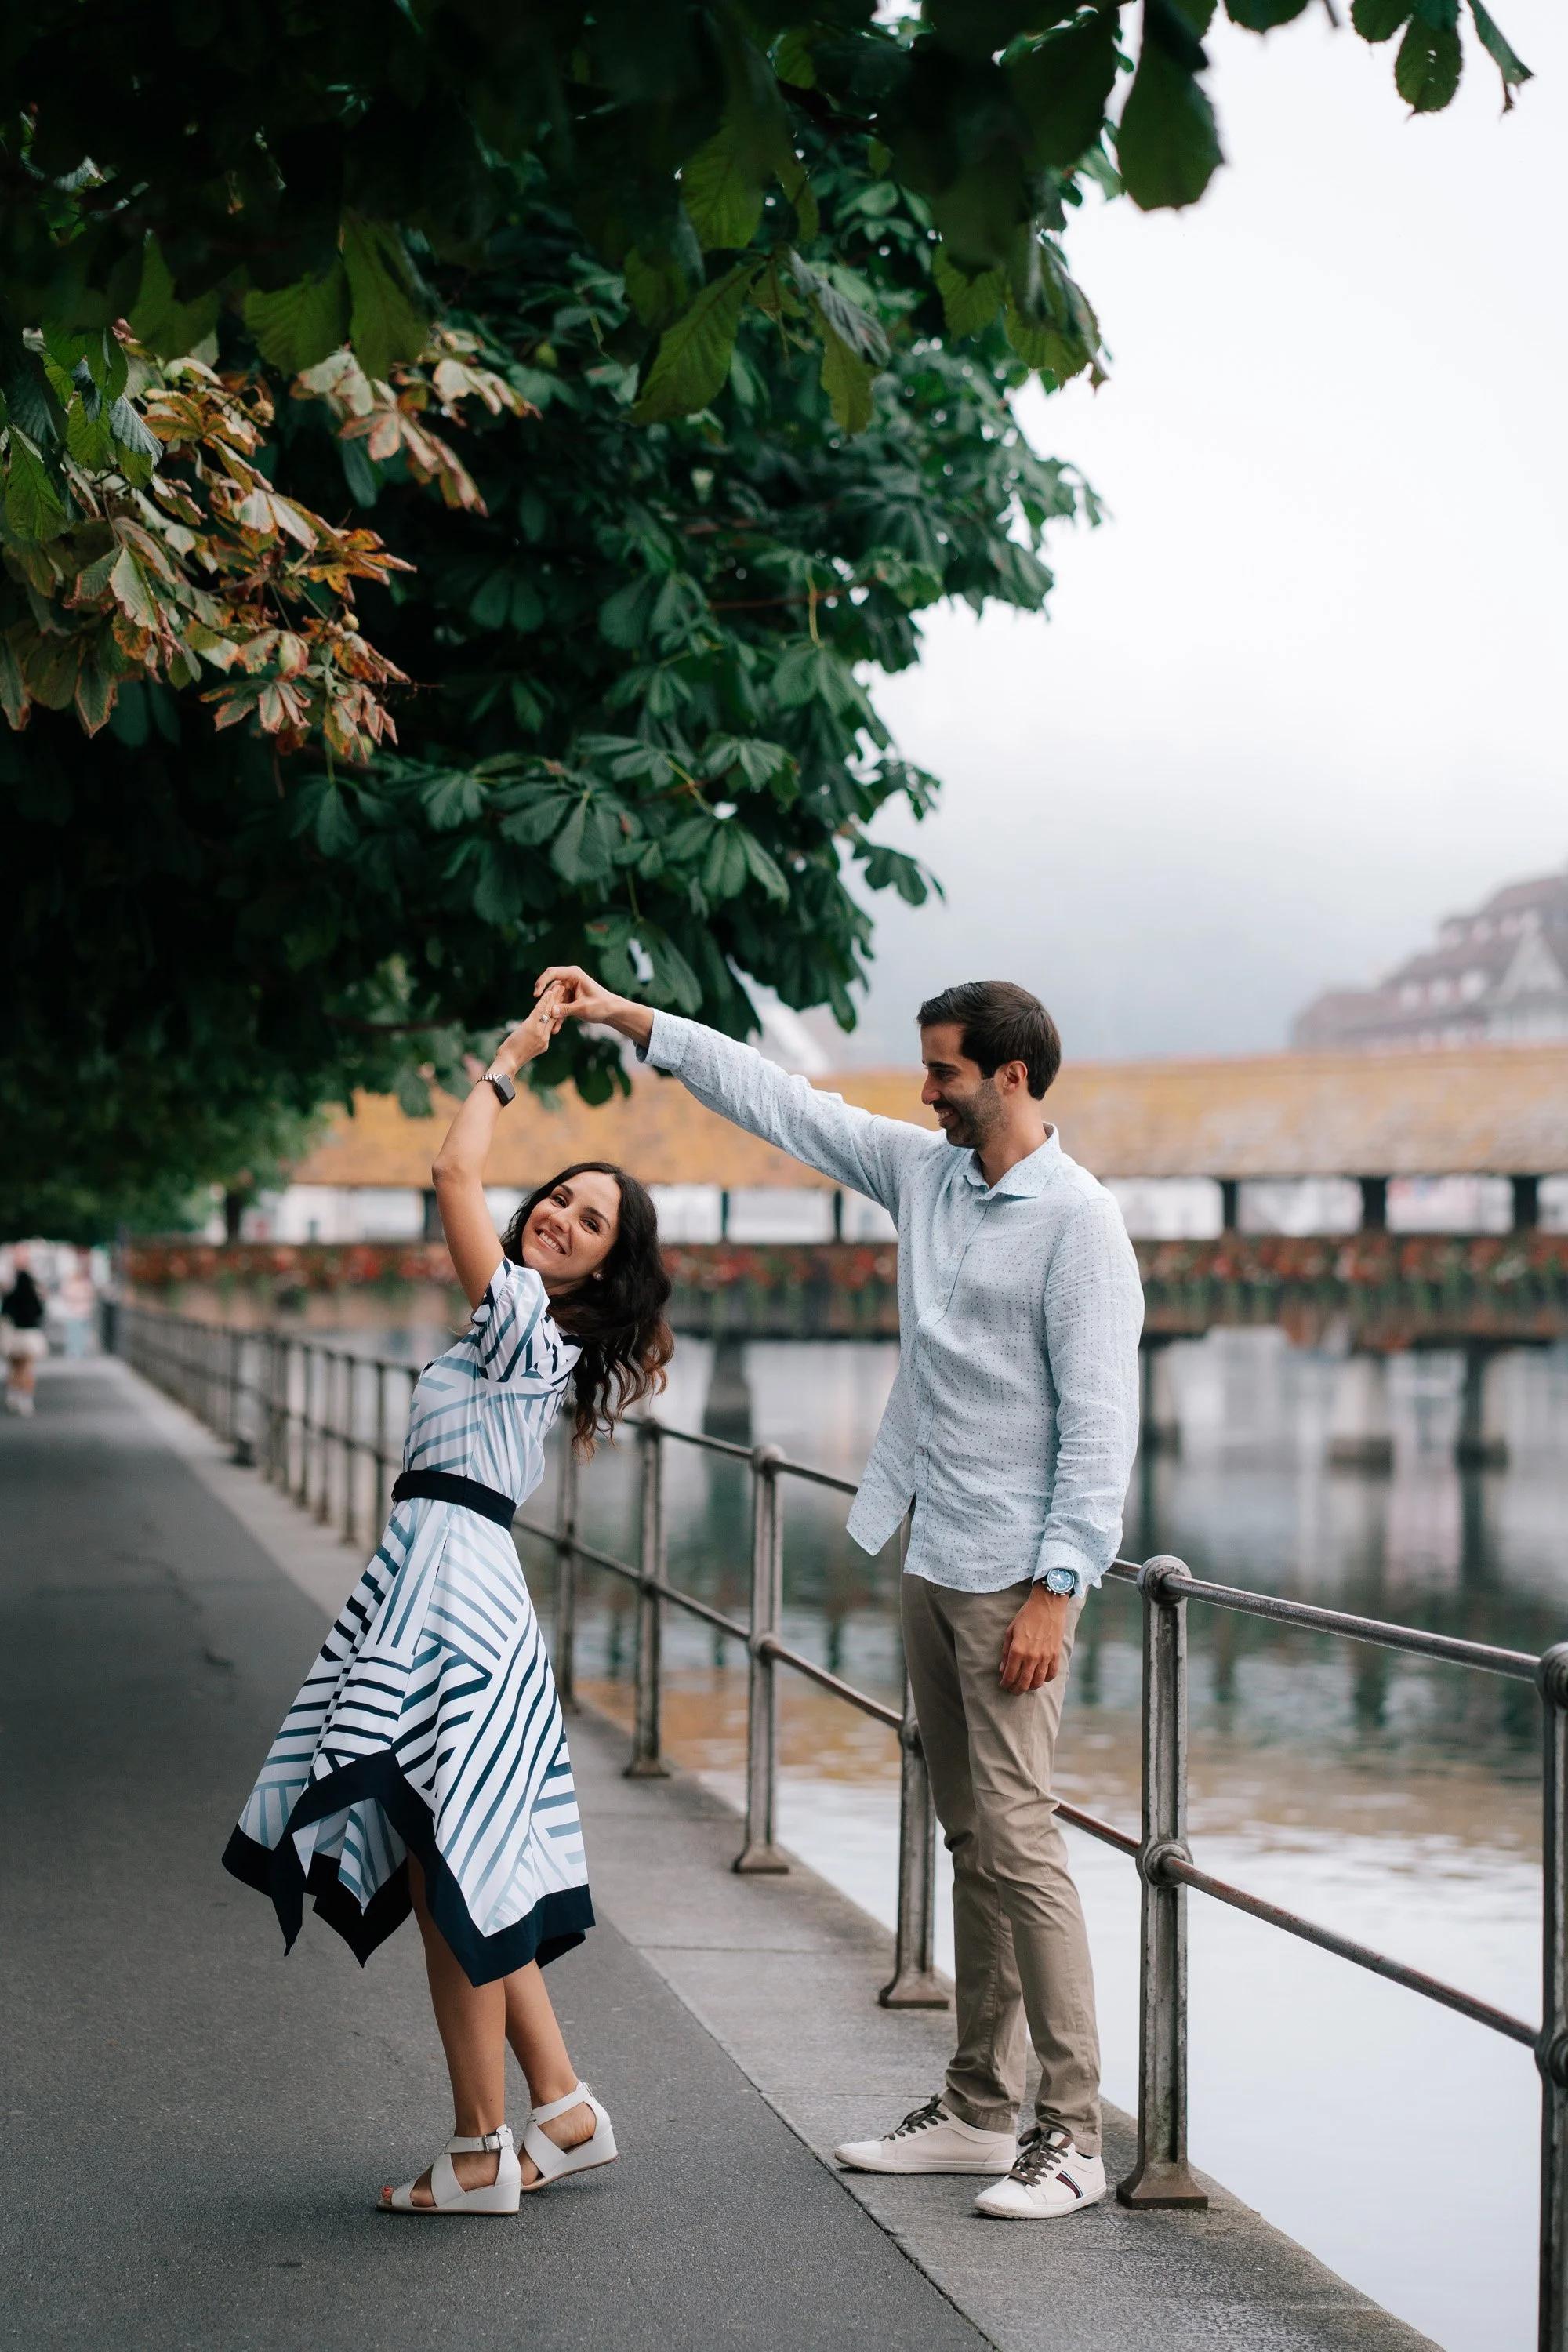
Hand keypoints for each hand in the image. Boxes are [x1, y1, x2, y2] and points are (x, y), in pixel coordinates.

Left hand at [489, 981, 566, 1077]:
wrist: (508, 1063)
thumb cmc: (512, 1058)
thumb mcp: (526, 1048)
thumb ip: (531, 1038)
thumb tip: (528, 1029)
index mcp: (545, 1043)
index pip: (553, 1024)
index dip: (558, 1012)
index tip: (562, 1002)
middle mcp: (545, 1037)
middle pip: (554, 1016)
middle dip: (559, 1002)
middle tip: (564, 990)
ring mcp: (539, 1033)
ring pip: (549, 1012)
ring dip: (554, 998)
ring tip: (559, 986)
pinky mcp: (531, 1028)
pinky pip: (539, 1012)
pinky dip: (544, 1001)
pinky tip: (548, 992)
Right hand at [534, 965, 652, 1044]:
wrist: (612, 1012)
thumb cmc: (601, 1005)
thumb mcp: (583, 1008)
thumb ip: (566, 1009)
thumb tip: (551, 1012)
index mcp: (574, 975)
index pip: (552, 973)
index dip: (541, 982)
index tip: (536, 995)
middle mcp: (569, 979)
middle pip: (551, 989)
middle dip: (546, 1004)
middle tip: (542, 1017)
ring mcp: (568, 989)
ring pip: (554, 1000)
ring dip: (552, 1013)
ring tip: (550, 1027)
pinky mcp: (569, 999)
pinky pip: (559, 1006)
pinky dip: (558, 1017)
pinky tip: (556, 1029)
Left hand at [999, 1585, 1069, 1693]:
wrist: (1048, 1605)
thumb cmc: (1026, 1616)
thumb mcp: (1010, 1631)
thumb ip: (1005, 1652)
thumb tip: (1002, 1669)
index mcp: (1017, 1650)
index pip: (1010, 1675)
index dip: (1005, 1683)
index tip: (1003, 1685)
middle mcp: (1031, 1657)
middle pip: (1024, 1683)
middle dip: (1016, 1690)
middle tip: (1013, 1690)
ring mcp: (1045, 1657)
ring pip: (1038, 1682)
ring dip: (1030, 1687)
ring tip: (1025, 1686)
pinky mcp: (1056, 1655)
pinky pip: (1052, 1674)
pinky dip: (1045, 1680)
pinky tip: (1040, 1677)